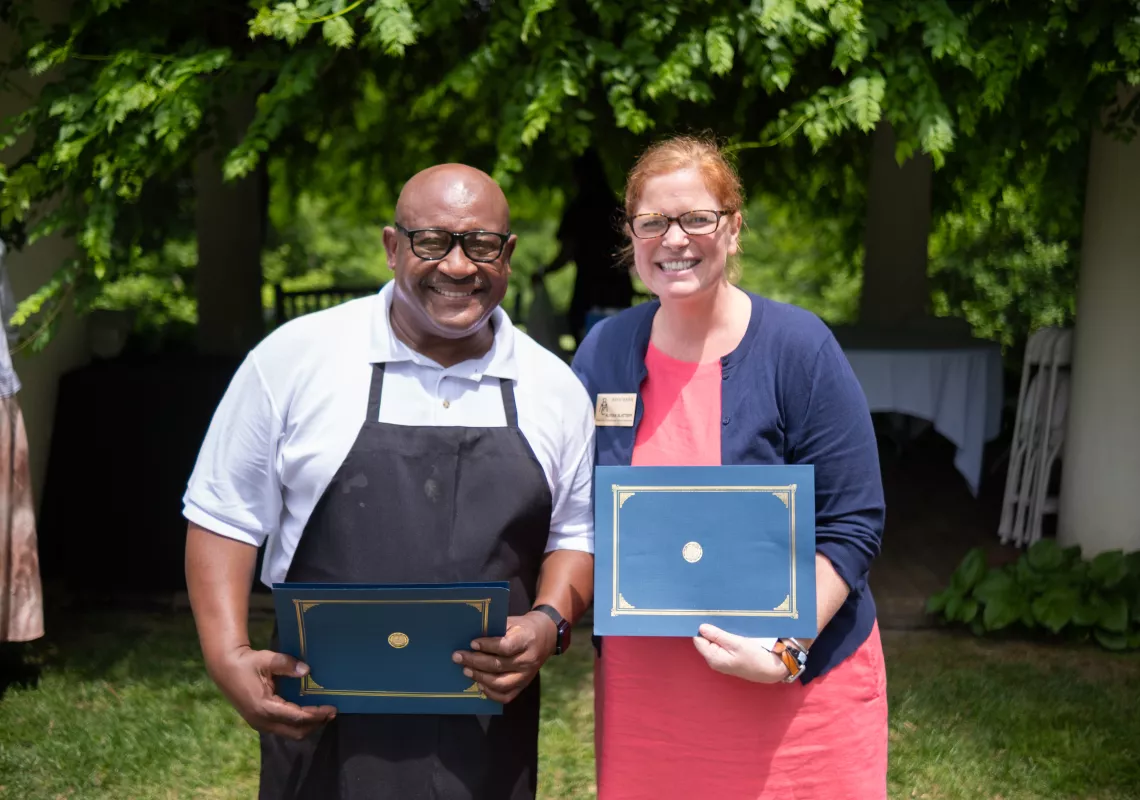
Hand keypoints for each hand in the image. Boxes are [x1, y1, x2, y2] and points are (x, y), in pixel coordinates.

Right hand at [207, 646, 336, 739]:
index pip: (297, 717)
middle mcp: (262, 721)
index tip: (332, 708)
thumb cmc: (247, 663)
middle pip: (296, 731)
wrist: (225, 668)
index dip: (316, 714)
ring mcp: (259, 723)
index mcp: (265, 707)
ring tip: (322, 714)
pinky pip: (282, 728)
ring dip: (307, 725)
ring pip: (289, 733)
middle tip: (331, 712)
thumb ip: (287, 665)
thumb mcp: (267, 660)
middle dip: (315, 724)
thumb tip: (307, 670)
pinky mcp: (259, 721)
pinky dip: (297, 723)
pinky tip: (306, 713)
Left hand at [451, 611, 556, 702]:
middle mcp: (528, 660)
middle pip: (498, 665)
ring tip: (465, 670)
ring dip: (480, 677)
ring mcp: (527, 676)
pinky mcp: (524, 685)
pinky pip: (506, 696)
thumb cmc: (523, 627)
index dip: (487, 646)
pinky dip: (490, 693)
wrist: (545, 636)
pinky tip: (479, 684)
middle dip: (475, 662)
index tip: (472, 643)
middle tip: (458, 657)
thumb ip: (495, 630)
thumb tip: (471, 640)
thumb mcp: (512, 622)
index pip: (505, 647)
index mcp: (526, 640)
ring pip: (500, 683)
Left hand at [692, 625, 790, 683]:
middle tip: (718, 615)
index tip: (707, 616)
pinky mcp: (729, 658)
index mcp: (713, 658)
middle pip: (705, 641)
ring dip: (719, 633)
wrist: (772, 670)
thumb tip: (701, 627)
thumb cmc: (755, 657)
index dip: (701, 628)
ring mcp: (722, 660)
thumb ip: (718, 635)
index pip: (698, 639)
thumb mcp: (737, 643)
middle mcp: (714, 660)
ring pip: (714, 642)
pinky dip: (725, 637)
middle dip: (711, 629)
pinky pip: (722, 645)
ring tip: (726, 621)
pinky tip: (732, 630)